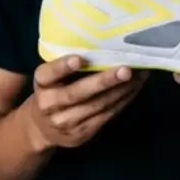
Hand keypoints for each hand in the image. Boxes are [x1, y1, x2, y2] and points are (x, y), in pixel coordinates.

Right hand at [27, 55, 146, 150]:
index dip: (63, 66)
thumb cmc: (53, 90)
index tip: (80, 59)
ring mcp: (65, 122)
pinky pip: (105, 115)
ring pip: (96, 105)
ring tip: (139, 76)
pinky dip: (122, 101)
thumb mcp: (51, 77)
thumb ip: (67, 65)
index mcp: (41, 83)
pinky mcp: (81, 133)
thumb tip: (105, 45)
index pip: (49, 73)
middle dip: (104, 81)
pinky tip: (134, 89)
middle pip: (77, 93)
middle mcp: (49, 104)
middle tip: (126, 70)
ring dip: (121, 90)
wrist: (42, 128)